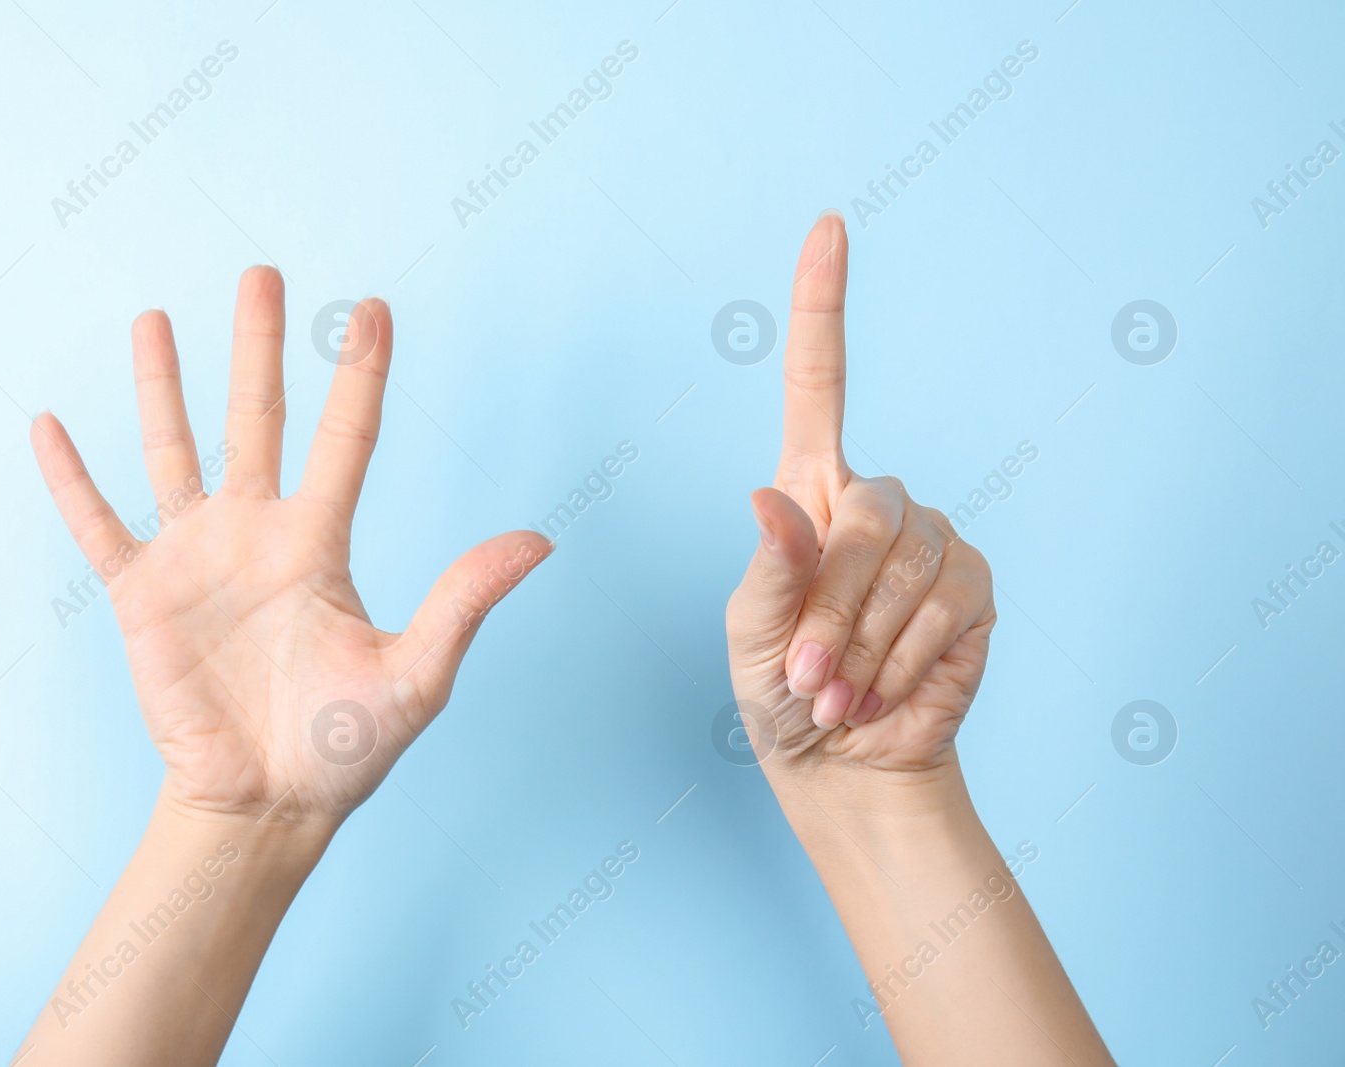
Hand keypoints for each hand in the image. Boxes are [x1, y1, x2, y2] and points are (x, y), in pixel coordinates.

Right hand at [31, 267, 549, 823]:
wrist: (266, 807)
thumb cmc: (344, 747)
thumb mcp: (418, 674)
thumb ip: (464, 600)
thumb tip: (540, 540)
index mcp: (321, 543)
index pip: (345, 437)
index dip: (358, 373)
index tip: (372, 306)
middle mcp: (258, 533)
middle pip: (257, 420)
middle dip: (257, 346)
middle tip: (261, 272)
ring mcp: (196, 560)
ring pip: (174, 453)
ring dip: (163, 387)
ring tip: (156, 319)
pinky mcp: (141, 598)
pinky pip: (99, 526)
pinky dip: (71, 481)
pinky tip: (49, 425)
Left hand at [725, 213, 994, 779]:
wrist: (845, 763)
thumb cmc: (781, 690)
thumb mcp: (750, 633)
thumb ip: (769, 571)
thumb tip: (768, 499)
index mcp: (810, 489)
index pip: (819, 380)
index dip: (821, 304)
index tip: (828, 225)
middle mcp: (873, 501)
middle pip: (863, 513)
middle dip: (831, 608)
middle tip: (808, 676)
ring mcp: (931, 538)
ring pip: (905, 566)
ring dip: (864, 648)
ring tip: (841, 695)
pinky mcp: (975, 585)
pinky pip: (946, 606)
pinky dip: (906, 661)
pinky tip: (885, 693)